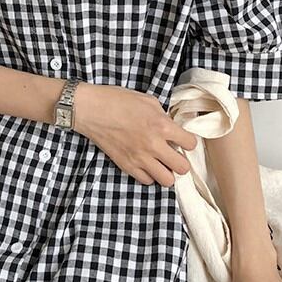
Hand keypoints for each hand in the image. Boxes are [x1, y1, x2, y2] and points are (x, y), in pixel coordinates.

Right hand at [73, 82, 196, 185]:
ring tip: (161, 162)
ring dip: (167, 171)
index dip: (188, 141)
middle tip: (174, 154)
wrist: (91, 110)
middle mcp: (153, 145)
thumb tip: (171, 127)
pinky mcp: (126, 166)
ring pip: (167, 180)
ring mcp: (139, 158)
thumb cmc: (117, 100)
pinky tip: (146, 164)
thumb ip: (163, 116)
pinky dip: (150, 175)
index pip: (190, 143)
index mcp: (162, 125)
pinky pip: (147, 180)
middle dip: (181, 161)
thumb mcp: (148, 101)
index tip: (183, 140)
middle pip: (183, 168)